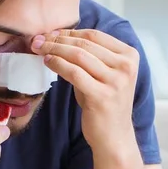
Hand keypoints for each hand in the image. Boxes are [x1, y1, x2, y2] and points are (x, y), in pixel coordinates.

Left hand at [31, 29, 138, 151]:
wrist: (114, 137)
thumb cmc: (104, 103)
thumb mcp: (102, 75)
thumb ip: (89, 57)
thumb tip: (57, 38)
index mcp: (129, 56)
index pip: (95, 35)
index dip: (69, 32)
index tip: (50, 33)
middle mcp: (126, 66)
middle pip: (85, 43)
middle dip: (57, 39)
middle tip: (37, 39)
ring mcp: (116, 81)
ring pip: (78, 55)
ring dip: (54, 49)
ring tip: (38, 49)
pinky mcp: (102, 96)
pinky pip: (74, 73)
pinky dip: (57, 64)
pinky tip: (47, 62)